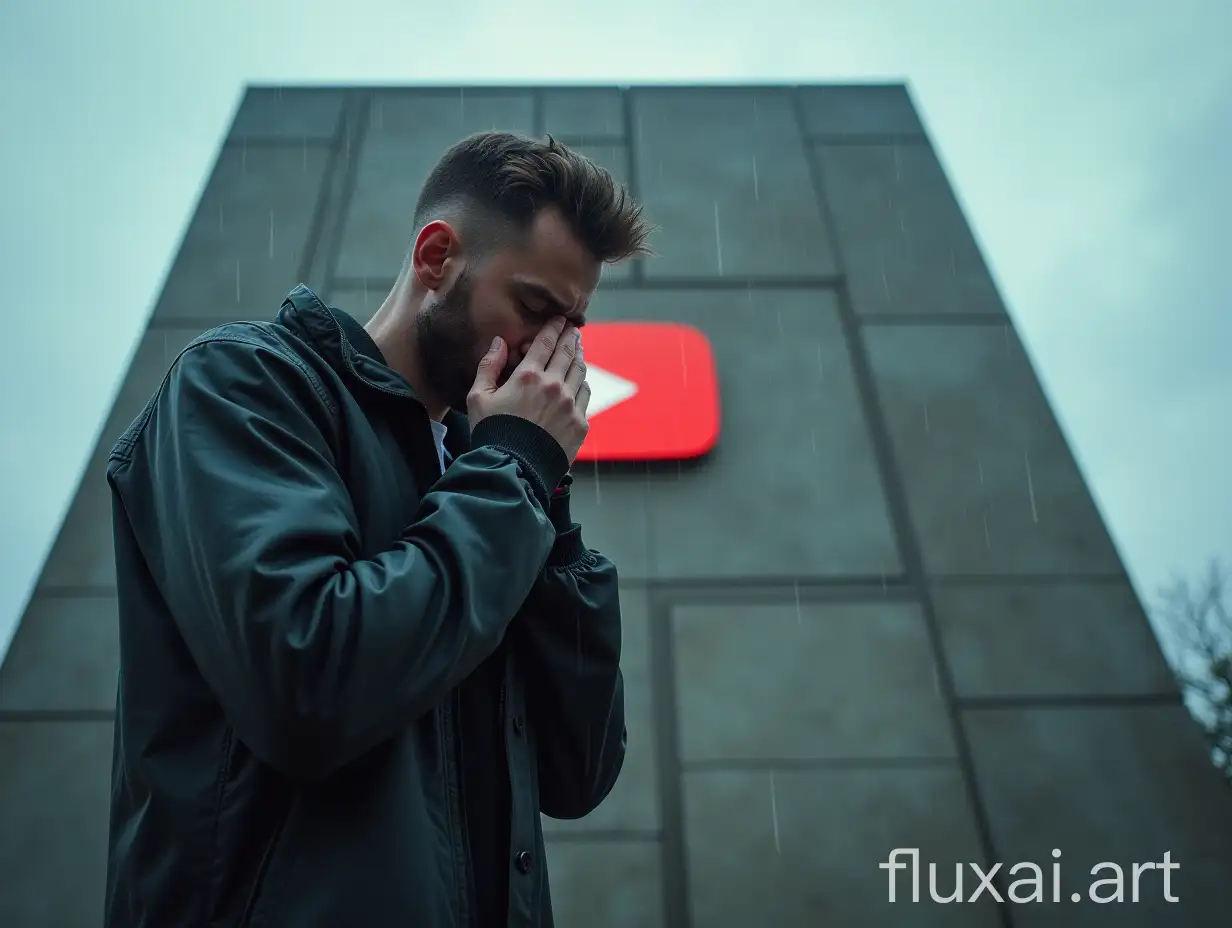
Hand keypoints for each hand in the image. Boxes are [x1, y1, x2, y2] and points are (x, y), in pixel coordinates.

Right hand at [468, 316, 590, 461]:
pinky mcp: (580, 423)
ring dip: (578, 358)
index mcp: (528, 376)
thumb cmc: (492, 433)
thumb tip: (500, 342)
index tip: (559, 319)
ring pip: (580, 372)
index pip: (546, 342)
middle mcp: (554, 386)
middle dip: (570, 338)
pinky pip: (585, 396)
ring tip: (577, 351)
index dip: (554, 327)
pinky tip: (579, 381)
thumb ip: (489, 366)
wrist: (513, 470)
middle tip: (573, 329)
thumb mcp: (478, 397)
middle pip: (567, 353)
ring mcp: (570, 404)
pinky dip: (582, 384)